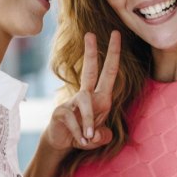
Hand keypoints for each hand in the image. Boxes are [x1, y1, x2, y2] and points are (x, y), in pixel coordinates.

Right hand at [42, 30, 120, 152]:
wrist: (63, 143)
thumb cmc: (84, 135)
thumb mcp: (99, 138)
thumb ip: (104, 137)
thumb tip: (99, 135)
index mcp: (101, 97)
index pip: (110, 72)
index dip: (114, 54)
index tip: (116, 34)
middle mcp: (88, 96)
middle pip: (91, 70)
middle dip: (91, 52)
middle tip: (90, 33)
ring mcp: (72, 102)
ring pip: (85, 101)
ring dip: (89, 122)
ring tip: (88, 138)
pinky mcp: (61, 111)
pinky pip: (73, 120)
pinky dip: (79, 133)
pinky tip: (79, 140)